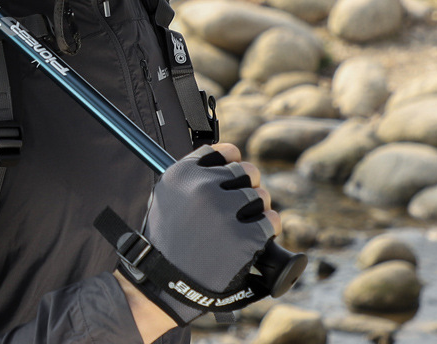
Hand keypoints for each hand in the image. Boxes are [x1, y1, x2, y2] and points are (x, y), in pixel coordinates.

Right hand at [116, 142, 278, 332]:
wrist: (165, 285)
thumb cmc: (166, 241)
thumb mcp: (167, 197)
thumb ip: (192, 177)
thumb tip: (226, 163)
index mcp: (183, 173)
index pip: (225, 152)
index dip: (234, 162)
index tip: (234, 174)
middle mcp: (203, 187)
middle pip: (247, 171)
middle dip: (248, 187)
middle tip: (241, 205)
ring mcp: (225, 211)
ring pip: (261, 195)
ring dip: (258, 209)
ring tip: (244, 224)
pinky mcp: (244, 237)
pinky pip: (271, 221)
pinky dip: (268, 229)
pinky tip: (256, 238)